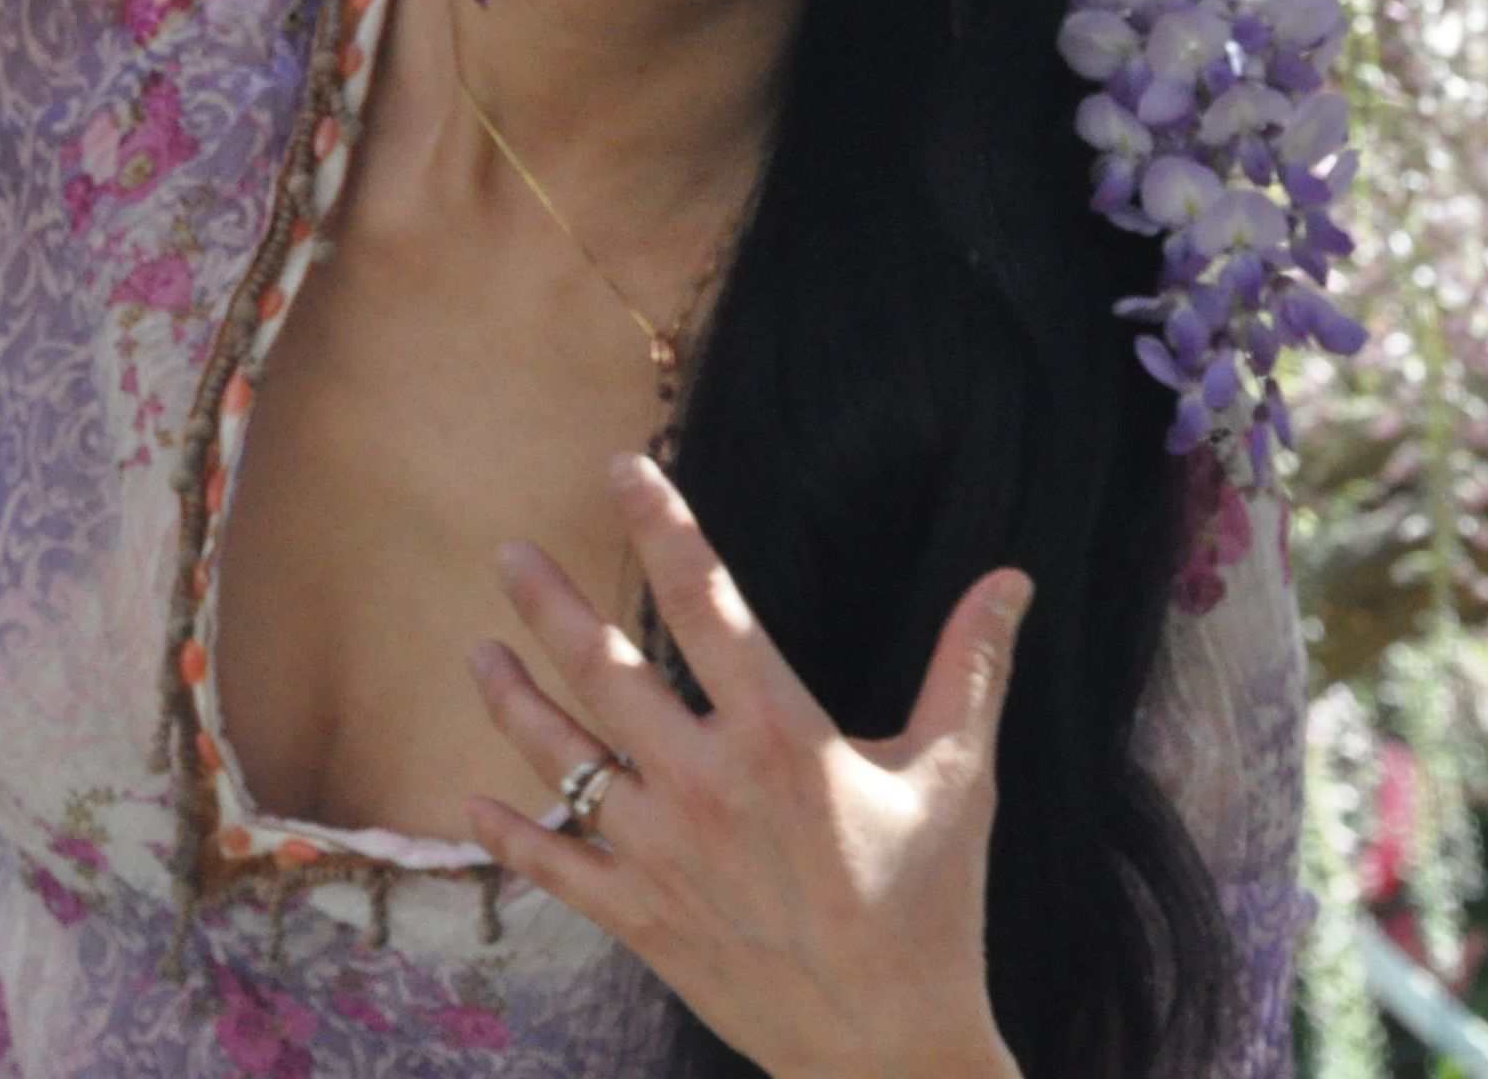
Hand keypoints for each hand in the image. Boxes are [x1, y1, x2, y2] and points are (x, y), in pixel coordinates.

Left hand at [465, 454, 1029, 1078]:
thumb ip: (971, 669)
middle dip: (548, 604)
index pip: (707, 600)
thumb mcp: (958, 779)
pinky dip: (510, 832)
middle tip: (510, 554)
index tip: (625, 467)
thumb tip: (1012, 577)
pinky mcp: (640, 916)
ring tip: (478, 651)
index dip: (662, 523)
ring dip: (511, 699)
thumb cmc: (930, 907)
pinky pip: (554, 864)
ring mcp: (662, 853)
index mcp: (781, 735)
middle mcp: (706, 783)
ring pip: (561, 757)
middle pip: (603, 668)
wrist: (888, 1049)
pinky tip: (476, 800)